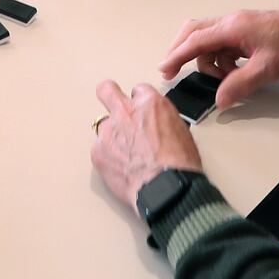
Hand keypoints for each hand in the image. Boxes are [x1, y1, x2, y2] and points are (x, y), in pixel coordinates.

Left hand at [90, 79, 202, 208]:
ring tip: (124, 154)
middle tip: (114, 107)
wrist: (167, 188)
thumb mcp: (181, 130)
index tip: (141, 111)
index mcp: (149, 103)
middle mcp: (126, 112)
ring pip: (104, 127)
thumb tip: (158, 125)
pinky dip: (107, 157)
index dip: (140, 102)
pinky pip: (99, 149)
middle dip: (109, 95)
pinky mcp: (98, 152)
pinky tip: (120, 168)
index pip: (139, 90)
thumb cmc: (180, 164)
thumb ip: (162, 119)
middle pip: (107, 90)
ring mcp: (109, 131)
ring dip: (112, 136)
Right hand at [159, 9, 278, 110]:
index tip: (164, 69)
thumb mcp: (267, 69)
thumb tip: (219, 99)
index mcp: (233, 27)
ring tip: (226, 78)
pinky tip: (236, 71)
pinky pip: (224, 42)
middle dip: (183, 51)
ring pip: (209, 38)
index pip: (196, 40)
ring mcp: (240, 24)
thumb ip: (239, 84)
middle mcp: (232, 21)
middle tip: (175, 71)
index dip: (176, 55)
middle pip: (195, 32)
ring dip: (209, 59)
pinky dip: (222, 57)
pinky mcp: (248, 30)